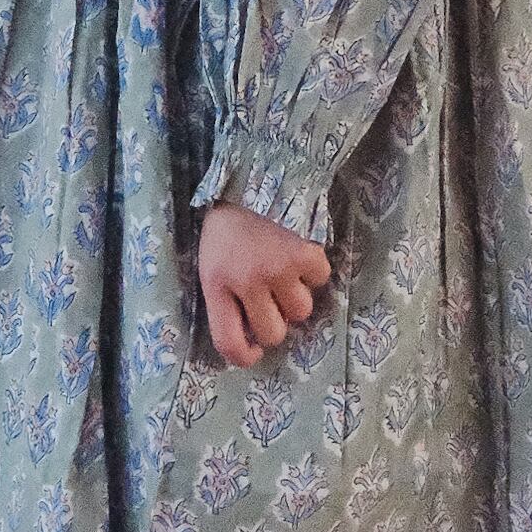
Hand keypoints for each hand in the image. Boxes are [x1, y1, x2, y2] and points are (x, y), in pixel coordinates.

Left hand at [197, 200, 332, 367]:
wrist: (254, 174)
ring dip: (296, 296)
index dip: (243, 356)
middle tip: (272, 302)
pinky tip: (299, 251)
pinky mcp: (305, 253)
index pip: (228, 341)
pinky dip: (314, 270)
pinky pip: (320, 280)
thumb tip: (250, 335)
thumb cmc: (228, 223)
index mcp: (216, 283)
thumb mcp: (211, 260)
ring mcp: (279, 268)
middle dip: (276, 322)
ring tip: (284, 270)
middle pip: (273, 333)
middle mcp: (247, 281)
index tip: (253, 352)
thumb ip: (225, 296)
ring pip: (301, 311)